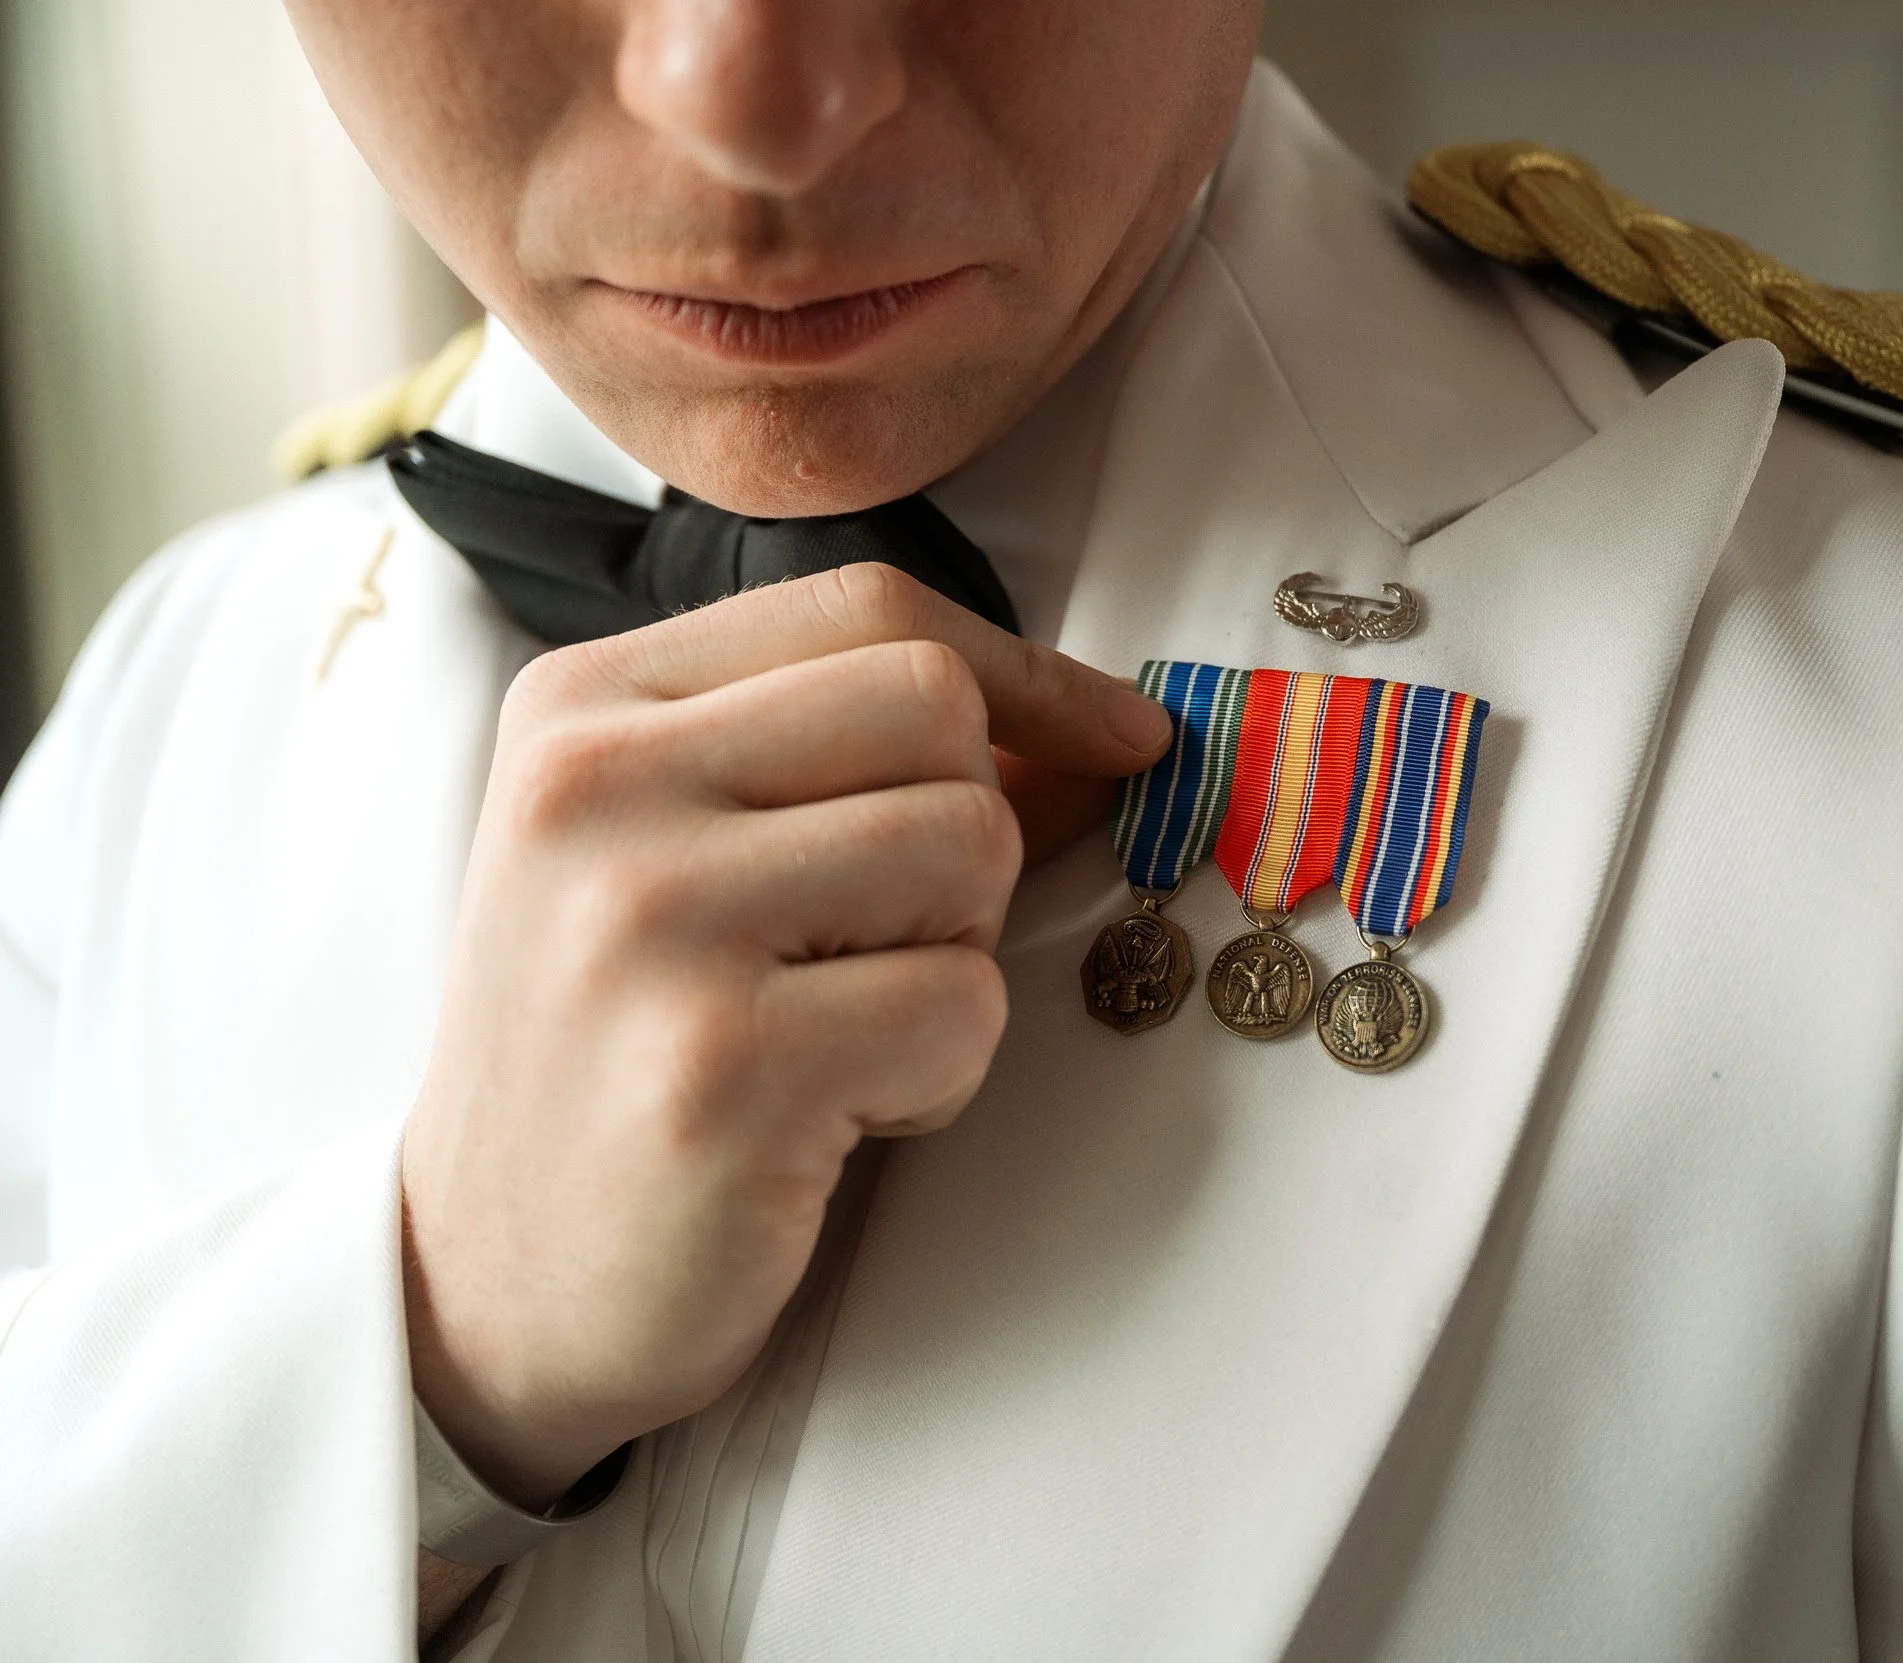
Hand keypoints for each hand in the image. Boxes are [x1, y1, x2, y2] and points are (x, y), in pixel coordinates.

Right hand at [399, 564, 1170, 1505]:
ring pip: (971, 847)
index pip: (870, 606)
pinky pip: (963, 1005)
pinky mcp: (720, 1068)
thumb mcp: (679, 856)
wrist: (482, 1288)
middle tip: (884, 944)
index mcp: (581, 709)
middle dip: (972, 833)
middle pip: (936, 710)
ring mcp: (650, 925)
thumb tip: (1098, 732)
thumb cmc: (612, 1056)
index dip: (1029, 673)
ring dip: (954, 958)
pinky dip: (938, 1073)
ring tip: (838, 1030)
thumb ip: (848, 765)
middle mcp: (597, 790)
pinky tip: (830, 1113)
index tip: (1114, 739)